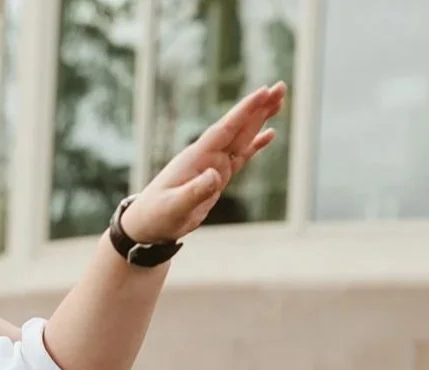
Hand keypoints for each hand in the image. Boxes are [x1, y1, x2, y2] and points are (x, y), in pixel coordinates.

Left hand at [121, 82, 286, 244]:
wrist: (148, 223)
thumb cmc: (157, 215)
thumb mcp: (175, 207)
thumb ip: (194, 192)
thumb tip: (215, 175)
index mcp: (197, 158)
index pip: (225, 129)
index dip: (244, 111)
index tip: (262, 92)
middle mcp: (206, 156)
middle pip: (237, 127)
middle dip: (259, 107)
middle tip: (280, 87)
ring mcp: (213, 165)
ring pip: (242, 137)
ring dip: (260, 119)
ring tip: (279, 100)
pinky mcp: (218, 177)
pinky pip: (241, 156)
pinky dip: (255, 145)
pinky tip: (270, 134)